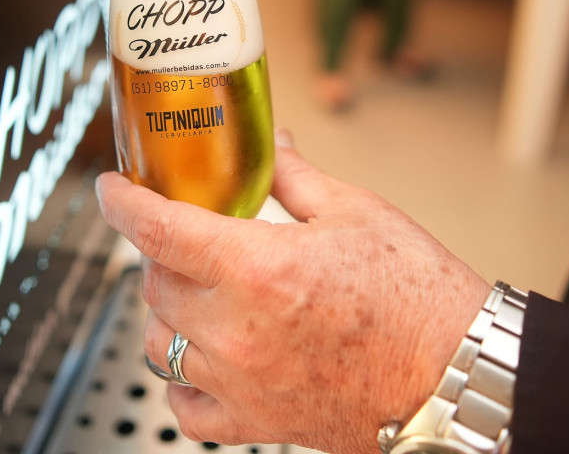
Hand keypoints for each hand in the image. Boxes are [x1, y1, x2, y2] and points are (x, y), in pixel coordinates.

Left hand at [95, 132, 490, 453]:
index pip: (157, 229)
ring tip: (197, 293)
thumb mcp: (357, 213)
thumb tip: (273, 145)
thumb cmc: (420, 299)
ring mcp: (240, 382)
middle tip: (190, 237)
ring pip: (157, 342)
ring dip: (166, 312)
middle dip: (162, 253)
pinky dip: (180, 381)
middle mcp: (236, 330)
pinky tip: (201, 358)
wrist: (458, 378)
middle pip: (156, 283)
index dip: (122, 203)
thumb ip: (295, 177)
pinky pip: (183, 408)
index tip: (110, 189)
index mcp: (257, 268)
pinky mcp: (255, 423)